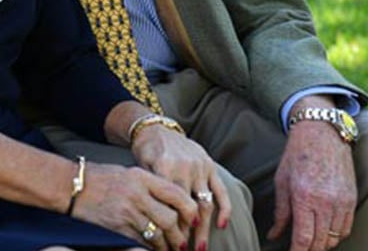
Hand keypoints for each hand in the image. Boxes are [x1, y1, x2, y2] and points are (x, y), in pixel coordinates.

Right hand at [72, 162, 197, 250]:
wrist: (73, 186)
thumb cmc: (102, 177)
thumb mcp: (129, 172)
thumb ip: (151, 185)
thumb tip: (176, 202)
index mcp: (141, 176)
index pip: (175, 194)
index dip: (190, 209)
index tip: (195, 219)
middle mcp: (136, 194)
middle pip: (170, 219)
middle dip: (180, 234)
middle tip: (184, 242)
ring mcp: (127, 212)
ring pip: (158, 234)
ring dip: (168, 245)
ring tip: (173, 248)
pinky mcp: (118, 228)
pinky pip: (142, 242)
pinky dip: (151, 248)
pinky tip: (155, 249)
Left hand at [132, 125, 230, 248]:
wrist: (155, 128)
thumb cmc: (145, 152)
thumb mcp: (142, 168)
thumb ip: (153, 191)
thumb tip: (158, 224)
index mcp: (165, 166)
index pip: (171, 204)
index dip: (171, 228)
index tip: (169, 245)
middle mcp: (185, 167)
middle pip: (189, 208)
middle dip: (187, 234)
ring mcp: (200, 166)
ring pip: (205, 204)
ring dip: (204, 229)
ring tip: (200, 248)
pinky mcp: (210, 165)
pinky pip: (221, 190)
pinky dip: (224, 209)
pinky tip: (221, 226)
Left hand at [268, 111, 356, 250]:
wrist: (321, 132)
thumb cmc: (297, 154)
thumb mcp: (282, 180)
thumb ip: (280, 212)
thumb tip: (273, 236)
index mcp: (304, 196)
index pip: (304, 238)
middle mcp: (325, 201)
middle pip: (320, 243)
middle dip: (309, 250)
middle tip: (299, 249)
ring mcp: (341, 201)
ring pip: (334, 238)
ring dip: (322, 245)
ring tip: (310, 242)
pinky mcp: (351, 199)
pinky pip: (346, 228)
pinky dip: (335, 235)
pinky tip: (324, 232)